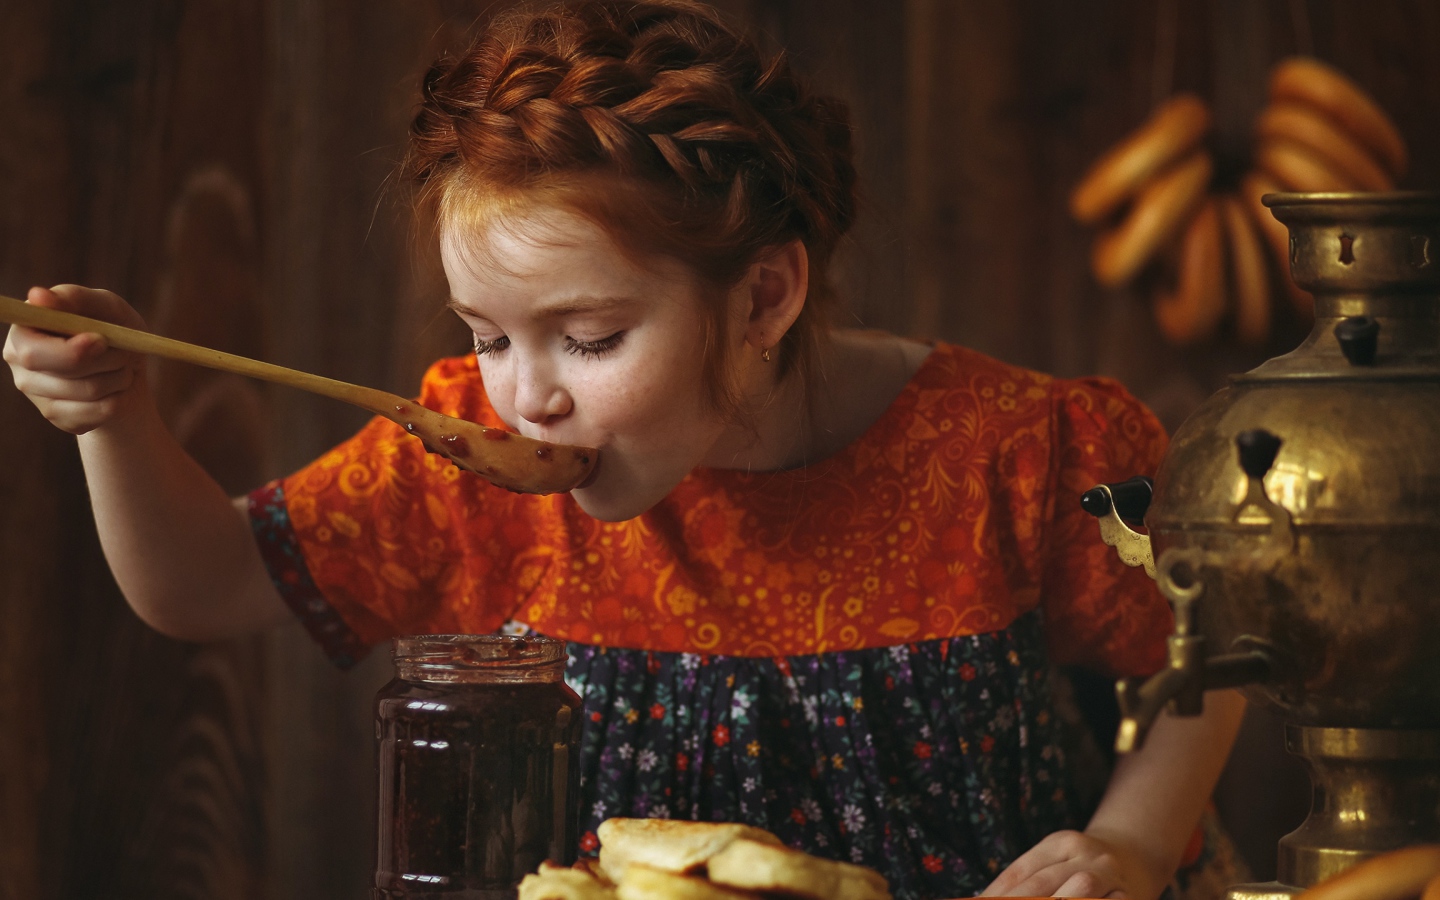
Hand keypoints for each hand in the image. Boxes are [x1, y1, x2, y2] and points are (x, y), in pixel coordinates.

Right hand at [4, 284, 149, 433]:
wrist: (128, 368)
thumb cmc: (111, 327)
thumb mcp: (103, 305)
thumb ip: (74, 298)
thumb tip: (38, 296)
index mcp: (23, 332)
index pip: (34, 352)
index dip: (70, 351)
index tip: (100, 341)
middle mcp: (21, 365)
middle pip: (64, 375)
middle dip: (106, 361)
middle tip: (125, 352)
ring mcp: (38, 396)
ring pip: (89, 392)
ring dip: (120, 377)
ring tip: (123, 366)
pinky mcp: (61, 418)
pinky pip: (100, 412)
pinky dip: (121, 397)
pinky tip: (116, 388)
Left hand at [980, 829, 1159, 899]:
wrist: (1137, 856)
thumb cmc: (1081, 865)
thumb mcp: (1055, 860)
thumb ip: (1026, 879)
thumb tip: (986, 898)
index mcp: (1060, 842)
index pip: (1022, 871)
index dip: (999, 893)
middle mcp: (1086, 854)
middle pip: (1043, 884)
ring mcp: (1110, 876)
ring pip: (1078, 892)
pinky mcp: (1129, 896)